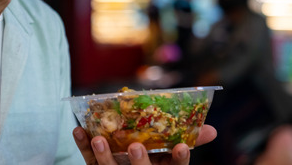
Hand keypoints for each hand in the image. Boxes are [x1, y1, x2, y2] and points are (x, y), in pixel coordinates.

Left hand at [72, 125, 216, 164]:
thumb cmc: (153, 159)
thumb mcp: (170, 155)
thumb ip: (190, 140)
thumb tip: (212, 130)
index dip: (178, 160)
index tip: (180, 146)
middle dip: (139, 163)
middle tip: (135, 146)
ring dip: (104, 156)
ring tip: (100, 139)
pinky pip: (89, 162)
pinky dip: (82, 146)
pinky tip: (79, 130)